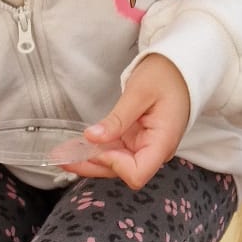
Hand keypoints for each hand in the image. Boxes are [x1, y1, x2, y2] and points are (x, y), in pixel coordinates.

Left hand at [61, 55, 190, 188]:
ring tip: (62, 153)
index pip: (136, 173)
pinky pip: (114, 152)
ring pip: (113, 164)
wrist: (180, 68)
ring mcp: (144, 147)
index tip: (96, 146)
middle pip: (120, 172)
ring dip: (88, 160)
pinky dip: (95, 151)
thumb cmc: (167, 75)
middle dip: (90, 166)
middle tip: (61, 156)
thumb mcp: (139, 93)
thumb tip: (93, 138)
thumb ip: (117, 119)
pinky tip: (77, 146)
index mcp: (162, 142)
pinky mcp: (136, 141)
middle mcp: (154, 151)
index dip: (113, 164)